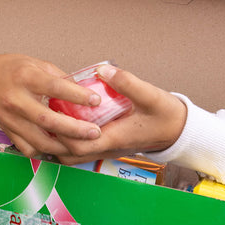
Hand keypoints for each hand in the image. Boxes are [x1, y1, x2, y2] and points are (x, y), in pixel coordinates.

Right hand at [0, 53, 102, 157]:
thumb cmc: (12, 69)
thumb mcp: (36, 63)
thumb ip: (59, 78)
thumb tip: (86, 90)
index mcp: (26, 77)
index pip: (55, 88)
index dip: (78, 96)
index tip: (96, 101)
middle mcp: (16, 99)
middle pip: (48, 120)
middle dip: (75, 129)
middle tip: (95, 132)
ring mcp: (10, 118)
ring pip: (40, 141)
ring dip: (64, 146)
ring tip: (83, 144)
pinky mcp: (7, 131)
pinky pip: (29, 148)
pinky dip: (46, 152)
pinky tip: (60, 147)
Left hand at [53, 63, 187, 163]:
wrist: (180, 129)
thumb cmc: (166, 115)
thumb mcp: (150, 95)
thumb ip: (127, 83)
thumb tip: (102, 70)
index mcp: (114, 139)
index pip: (79, 146)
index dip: (61, 133)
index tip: (52, 112)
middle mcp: (107, 147)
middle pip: (70, 154)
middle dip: (54, 138)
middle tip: (43, 114)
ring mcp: (107, 148)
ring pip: (75, 153)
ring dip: (60, 139)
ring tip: (51, 116)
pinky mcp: (108, 143)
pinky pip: (83, 146)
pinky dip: (71, 137)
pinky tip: (66, 117)